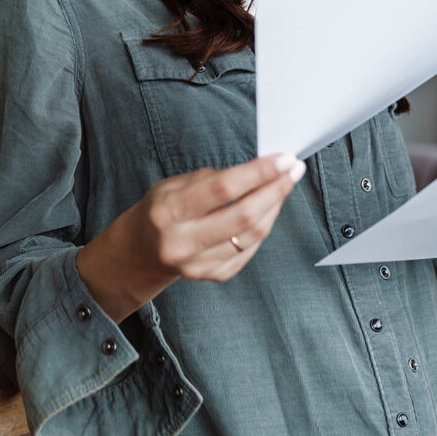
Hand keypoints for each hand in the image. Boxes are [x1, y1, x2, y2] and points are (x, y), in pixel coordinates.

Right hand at [76, 152, 306, 321]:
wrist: (142, 251)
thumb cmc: (162, 210)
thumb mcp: (172, 185)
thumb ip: (212, 180)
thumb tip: (259, 169)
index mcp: (168, 212)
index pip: (222, 189)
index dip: (258, 172)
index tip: (283, 158)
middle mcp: (181, 242)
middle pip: (244, 216)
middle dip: (275, 190)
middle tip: (294, 170)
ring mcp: (198, 265)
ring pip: (252, 235)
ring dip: (274, 207)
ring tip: (284, 185)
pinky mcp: (213, 277)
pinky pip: (249, 250)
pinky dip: (263, 226)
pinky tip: (268, 208)